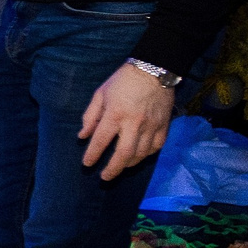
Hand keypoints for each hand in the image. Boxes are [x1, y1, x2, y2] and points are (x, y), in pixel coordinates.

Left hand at [77, 63, 174, 180]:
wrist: (154, 69)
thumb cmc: (123, 80)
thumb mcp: (100, 94)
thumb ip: (91, 116)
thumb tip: (83, 136)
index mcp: (115, 114)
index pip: (101, 140)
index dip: (92, 155)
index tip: (87, 164)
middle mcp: (134, 122)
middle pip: (124, 153)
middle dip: (113, 169)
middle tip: (105, 178)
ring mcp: (151, 125)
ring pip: (141, 153)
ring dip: (129, 164)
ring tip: (120, 167)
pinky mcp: (165, 125)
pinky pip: (157, 146)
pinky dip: (147, 155)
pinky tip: (139, 157)